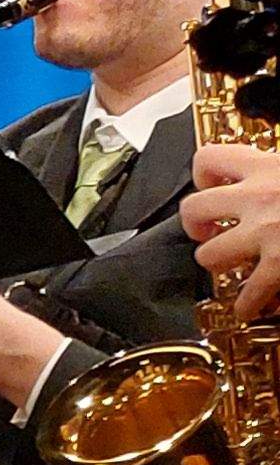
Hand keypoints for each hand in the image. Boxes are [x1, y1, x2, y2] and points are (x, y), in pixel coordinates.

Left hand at [182, 140, 279, 323]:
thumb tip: (273, 167)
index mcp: (270, 166)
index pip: (210, 158)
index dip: (204, 173)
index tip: (211, 182)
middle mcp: (260, 197)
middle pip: (194, 209)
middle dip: (196, 224)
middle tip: (207, 230)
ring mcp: (268, 233)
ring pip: (210, 255)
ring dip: (217, 262)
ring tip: (228, 264)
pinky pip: (250, 292)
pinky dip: (248, 303)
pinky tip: (250, 305)